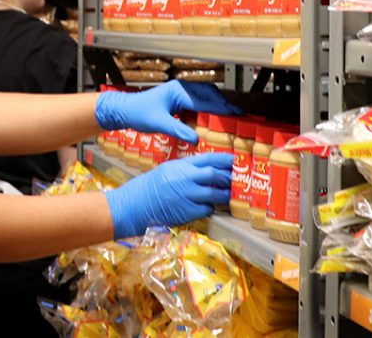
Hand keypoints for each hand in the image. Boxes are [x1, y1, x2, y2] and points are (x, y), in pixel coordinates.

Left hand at [95, 81, 240, 143]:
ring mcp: (180, 92)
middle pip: (209, 94)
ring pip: (205, 95)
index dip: (221, 108)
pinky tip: (214, 117)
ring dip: (217, 104)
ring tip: (230, 116)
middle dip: (224, 104)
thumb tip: (196, 140)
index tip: (235, 115)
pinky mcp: (178, 98)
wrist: (124, 110)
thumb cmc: (138, 113)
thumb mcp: (158, 123)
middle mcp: (181, 88)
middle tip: (238, 115)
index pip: (204, 100)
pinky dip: (208, 107)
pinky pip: (198, 100)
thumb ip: (178, 130)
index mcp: (178, 91)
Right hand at [103, 153, 232, 238]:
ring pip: (215, 194)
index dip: (224, 160)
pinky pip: (207, 209)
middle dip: (228, 178)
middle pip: (214, 175)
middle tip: (238, 180)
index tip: (235, 160)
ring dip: (224, 195)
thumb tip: (205, 172)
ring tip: (229, 195)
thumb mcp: (166, 171)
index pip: (207, 158)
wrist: (134, 205)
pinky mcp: (187, 212)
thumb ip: (185, 170)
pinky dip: (211, 208)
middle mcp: (184, 178)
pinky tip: (209, 208)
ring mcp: (186, 195)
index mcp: (179, 165)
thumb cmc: (148, 188)